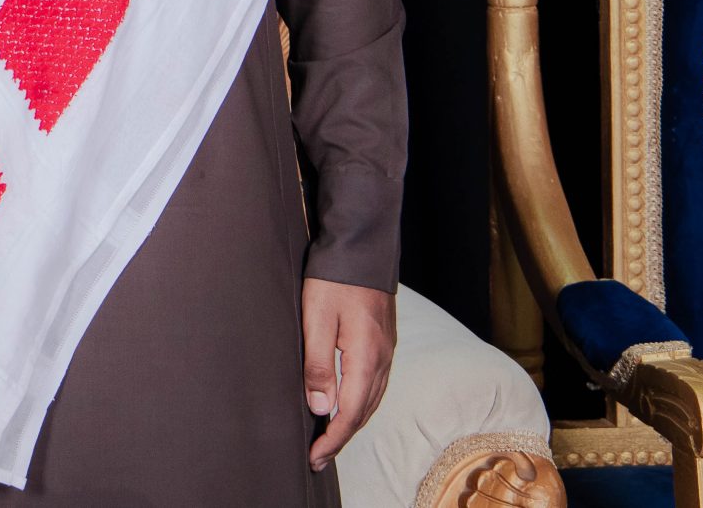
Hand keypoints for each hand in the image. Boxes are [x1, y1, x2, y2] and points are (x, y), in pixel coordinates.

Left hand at [302, 277, 394, 471]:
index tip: (315, 458)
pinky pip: (376, 383)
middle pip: (365, 411)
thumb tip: (321, 408)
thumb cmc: (333, 279)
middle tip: (319, 457)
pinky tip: (348, 403)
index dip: (332, 439)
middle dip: (342, 437)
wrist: (361, 245)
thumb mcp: (316, 319)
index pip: (350, 412)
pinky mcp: (383, 341)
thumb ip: (318, 365)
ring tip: (330, 437)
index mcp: (366, 357)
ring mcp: (387, 350)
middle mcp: (382, 359)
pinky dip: (361, 402)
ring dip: (352, 421)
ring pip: (372, 399)